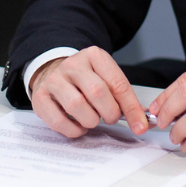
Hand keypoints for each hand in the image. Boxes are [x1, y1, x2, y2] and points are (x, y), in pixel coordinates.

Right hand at [28, 46, 149, 136]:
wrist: (53, 72)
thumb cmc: (85, 80)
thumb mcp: (106, 79)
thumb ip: (125, 99)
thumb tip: (145, 122)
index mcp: (94, 56)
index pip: (118, 83)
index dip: (131, 108)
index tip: (140, 126)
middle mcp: (73, 64)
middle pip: (97, 92)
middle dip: (110, 113)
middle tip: (110, 118)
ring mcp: (54, 80)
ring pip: (77, 106)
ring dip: (90, 121)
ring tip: (92, 120)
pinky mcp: (40, 97)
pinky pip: (58, 120)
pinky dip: (73, 129)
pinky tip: (78, 126)